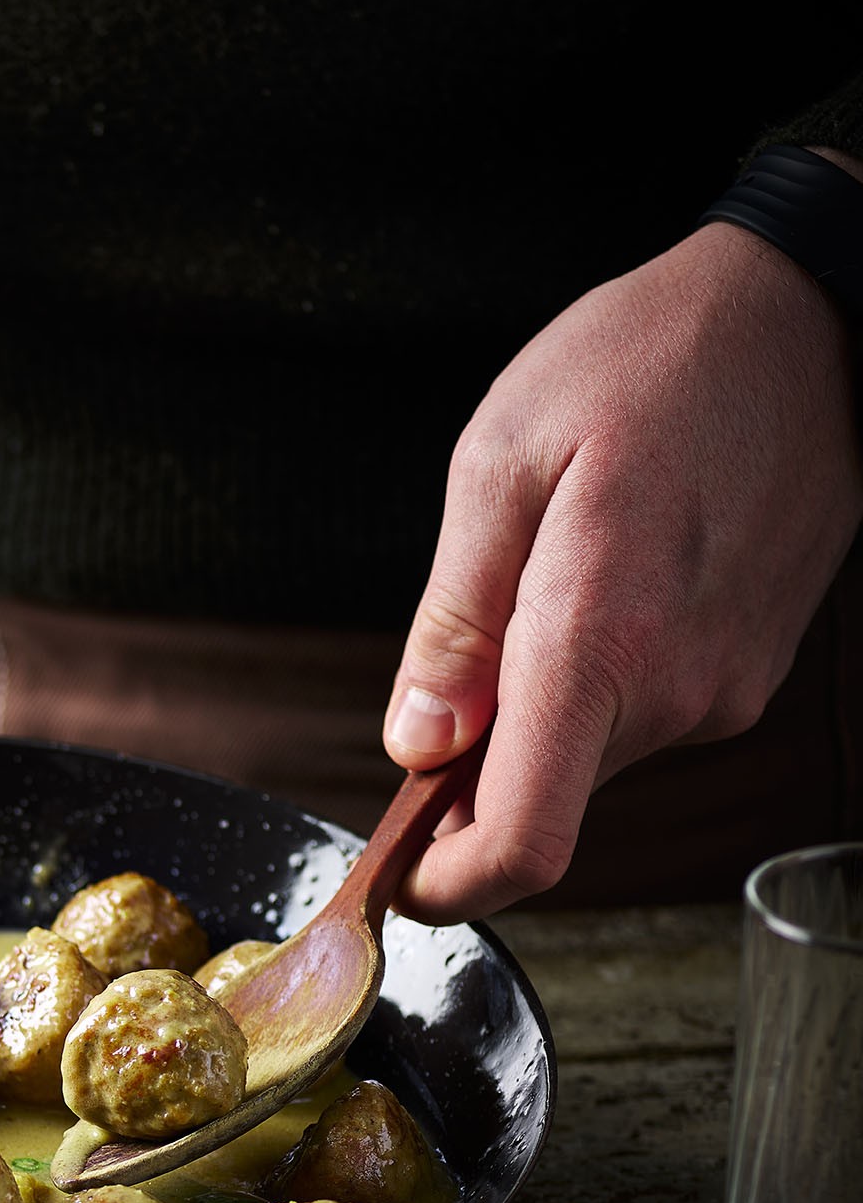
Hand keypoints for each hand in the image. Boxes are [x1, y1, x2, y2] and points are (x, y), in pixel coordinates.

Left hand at [384, 179, 862, 920]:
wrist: (804, 316)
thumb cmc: (646, 361)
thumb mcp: (500, 465)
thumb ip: (453, 624)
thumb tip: (417, 745)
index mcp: (599, 642)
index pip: (523, 841)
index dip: (448, 886)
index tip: (397, 876)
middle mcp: (676, 691)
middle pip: (539, 800)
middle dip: (471, 773)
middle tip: (444, 679)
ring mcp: (723, 690)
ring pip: (587, 756)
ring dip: (534, 712)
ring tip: (540, 583)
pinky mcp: (747, 675)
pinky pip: (639, 715)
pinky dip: (592, 680)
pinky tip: (602, 578)